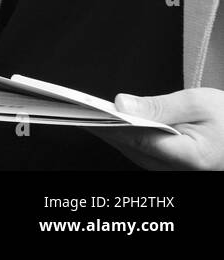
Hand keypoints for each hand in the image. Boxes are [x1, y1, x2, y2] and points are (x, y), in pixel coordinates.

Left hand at [94, 88, 223, 169]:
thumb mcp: (199, 103)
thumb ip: (160, 105)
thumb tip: (123, 105)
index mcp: (191, 157)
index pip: (140, 141)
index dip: (111, 125)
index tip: (88, 112)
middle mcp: (180, 171)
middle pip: (131, 148)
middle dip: (104, 128)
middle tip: (77, 108)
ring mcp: (174, 172)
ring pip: (132, 152)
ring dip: (110, 133)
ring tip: (86, 112)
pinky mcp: (170, 167)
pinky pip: (140, 153)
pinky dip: (124, 137)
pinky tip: (109, 122)